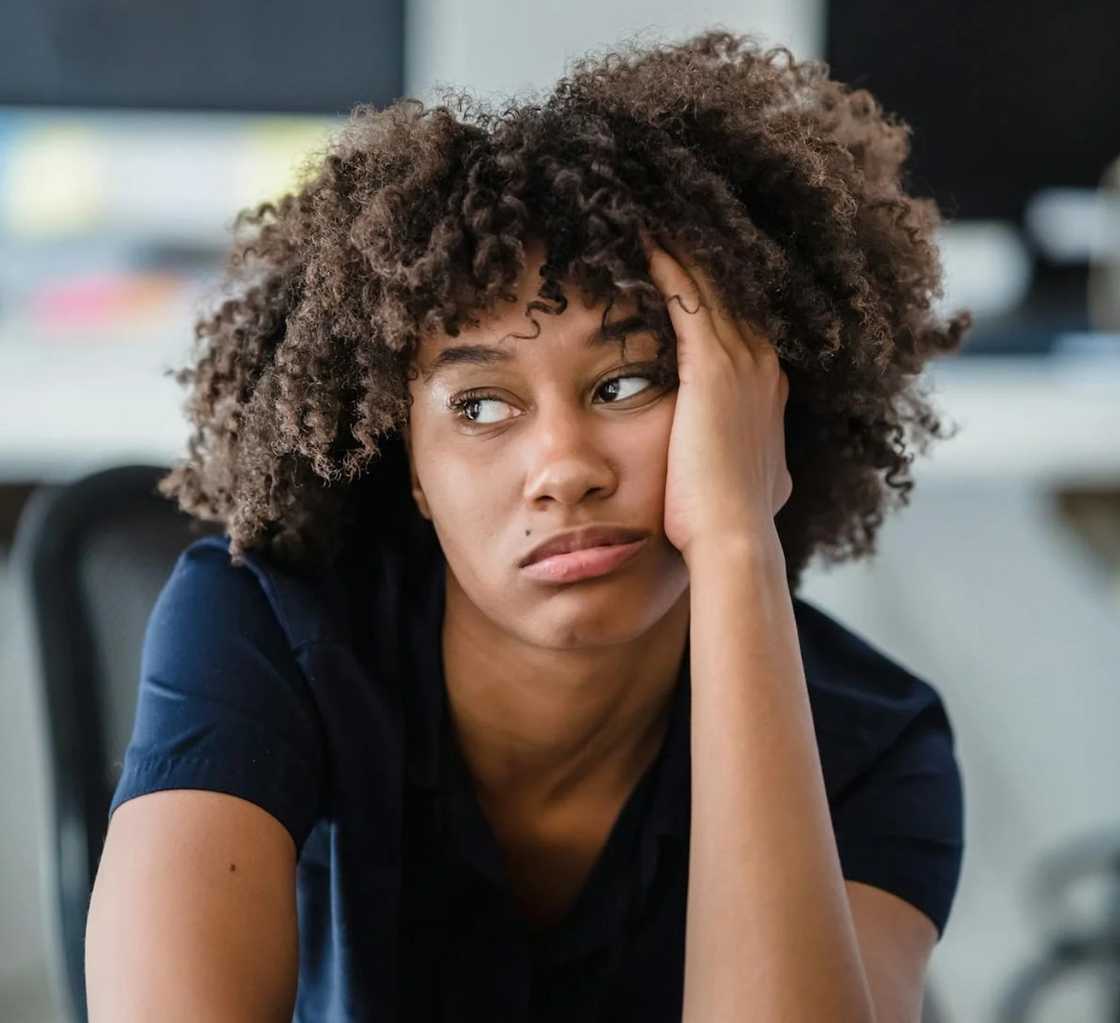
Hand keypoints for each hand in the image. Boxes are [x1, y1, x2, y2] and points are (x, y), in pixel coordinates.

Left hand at [641, 231, 791, 565]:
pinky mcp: (710, 368)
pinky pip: (685, 297)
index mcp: (768, 389)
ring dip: (682, 247)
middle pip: (730, 291)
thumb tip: (761, 468)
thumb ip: (753, 458)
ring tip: (653, 213)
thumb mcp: (753, 480)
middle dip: (701, 255)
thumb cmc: (724, 521)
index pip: (741, 322)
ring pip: (710, 285)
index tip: (690, 263)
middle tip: (670, 215)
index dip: (717, 290)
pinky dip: (665, 264)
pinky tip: (641, 236)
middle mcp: (762, 366)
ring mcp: (740, 363)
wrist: (733, 538)